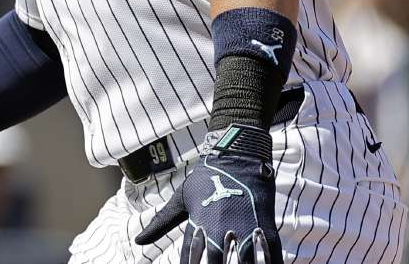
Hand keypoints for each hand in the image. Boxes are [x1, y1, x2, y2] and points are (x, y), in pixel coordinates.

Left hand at [135, 125, 282, 262]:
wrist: (237, 154)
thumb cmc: (205, 178)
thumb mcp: (181, 199)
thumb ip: (161, 223)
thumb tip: (137, 241)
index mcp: (199, 224)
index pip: (190, 257)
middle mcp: (221, 229)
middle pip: (216, 262)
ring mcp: (245, 228)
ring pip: (244, 262)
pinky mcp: (265, 226)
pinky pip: (270, 255)